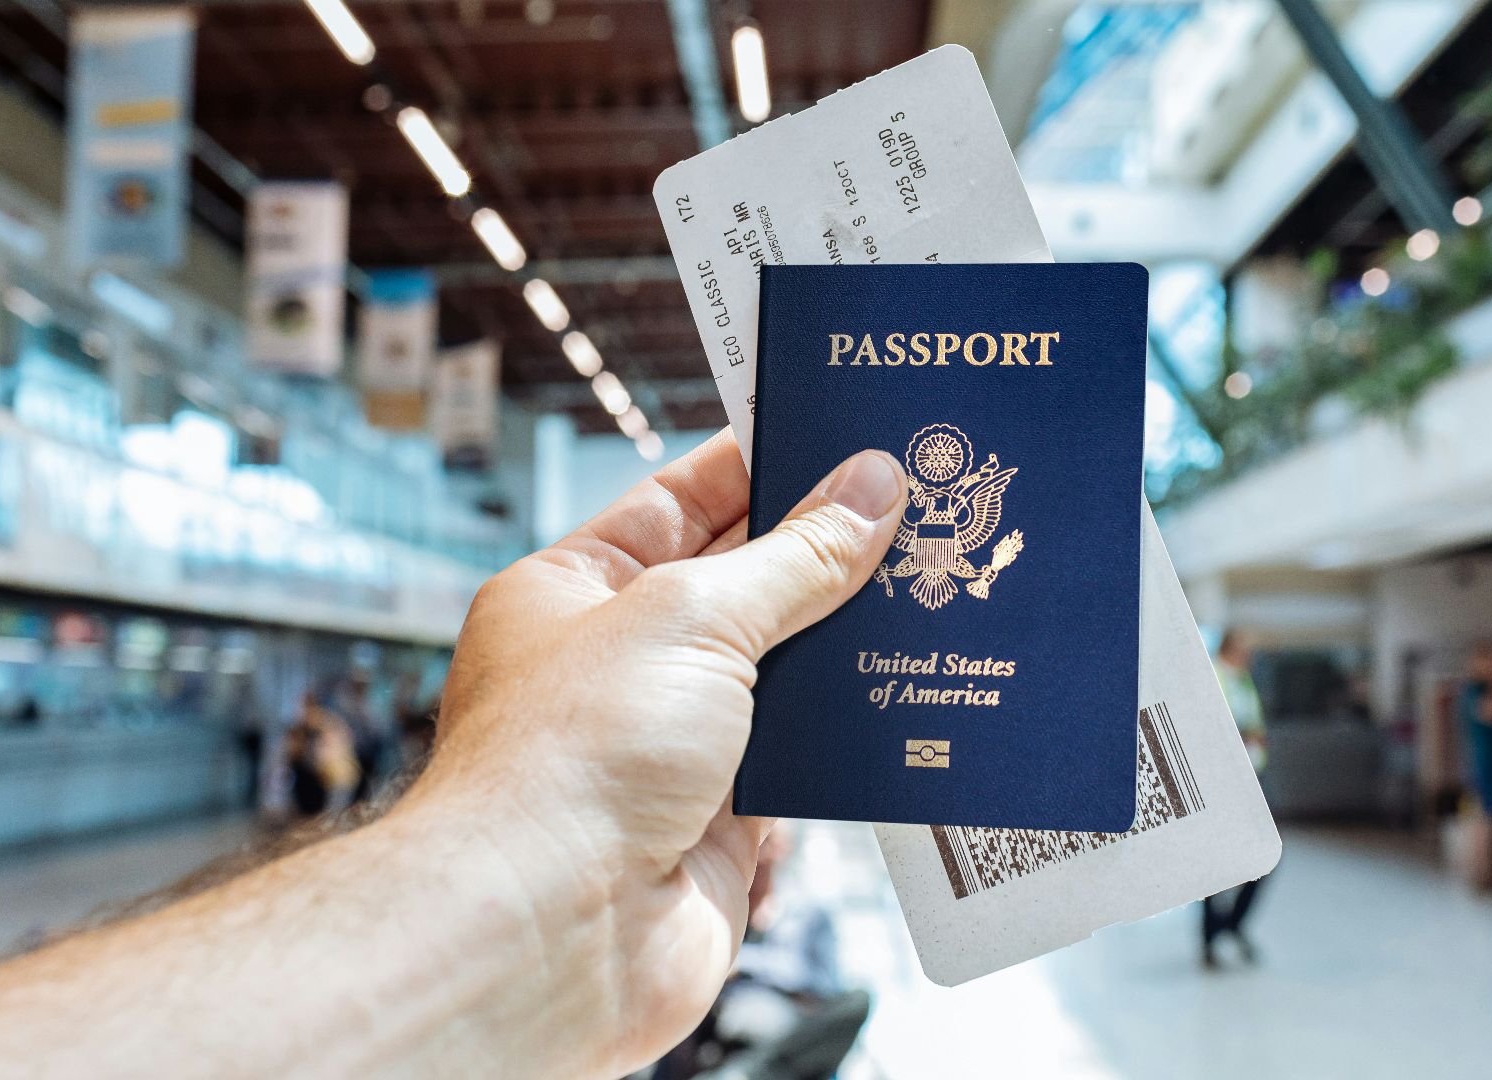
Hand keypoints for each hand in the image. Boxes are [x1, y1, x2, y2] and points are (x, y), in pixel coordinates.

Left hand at [395, 429, 904, 1077]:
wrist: (552, 934)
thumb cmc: (570, 760)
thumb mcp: (694, 617)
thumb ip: (794, 558)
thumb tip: (869, 491)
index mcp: (575, 592)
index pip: (680, 501)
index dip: (761, 463)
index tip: (842, 430)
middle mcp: (619, 666)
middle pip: (743, 588)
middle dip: (824, 556)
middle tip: (920, 505)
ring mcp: (671, 748)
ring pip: (784, 679)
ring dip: (847, 652)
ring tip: (938, 593)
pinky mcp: (722, 826)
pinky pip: (806, 766)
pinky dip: (850, 744)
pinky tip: (911, 704)